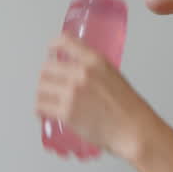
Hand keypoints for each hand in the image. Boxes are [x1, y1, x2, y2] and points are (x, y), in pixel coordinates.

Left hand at [36, 35, 147, 160]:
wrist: (132, 129)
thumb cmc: (128, 107)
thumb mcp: (112, 75)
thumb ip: (92, 69)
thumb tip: (74, 67)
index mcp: (94, 61)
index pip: (65, 42)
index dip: (54, 46)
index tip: (51, 50)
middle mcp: (81, 73)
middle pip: (47, 68)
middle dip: (47, 76)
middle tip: (49, 84)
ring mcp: (72, 93)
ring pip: (41, 88)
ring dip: (42, 93)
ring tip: (46, 99)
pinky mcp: (66, 112)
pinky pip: (42, 106)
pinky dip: (40, 109)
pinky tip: (43, 111)